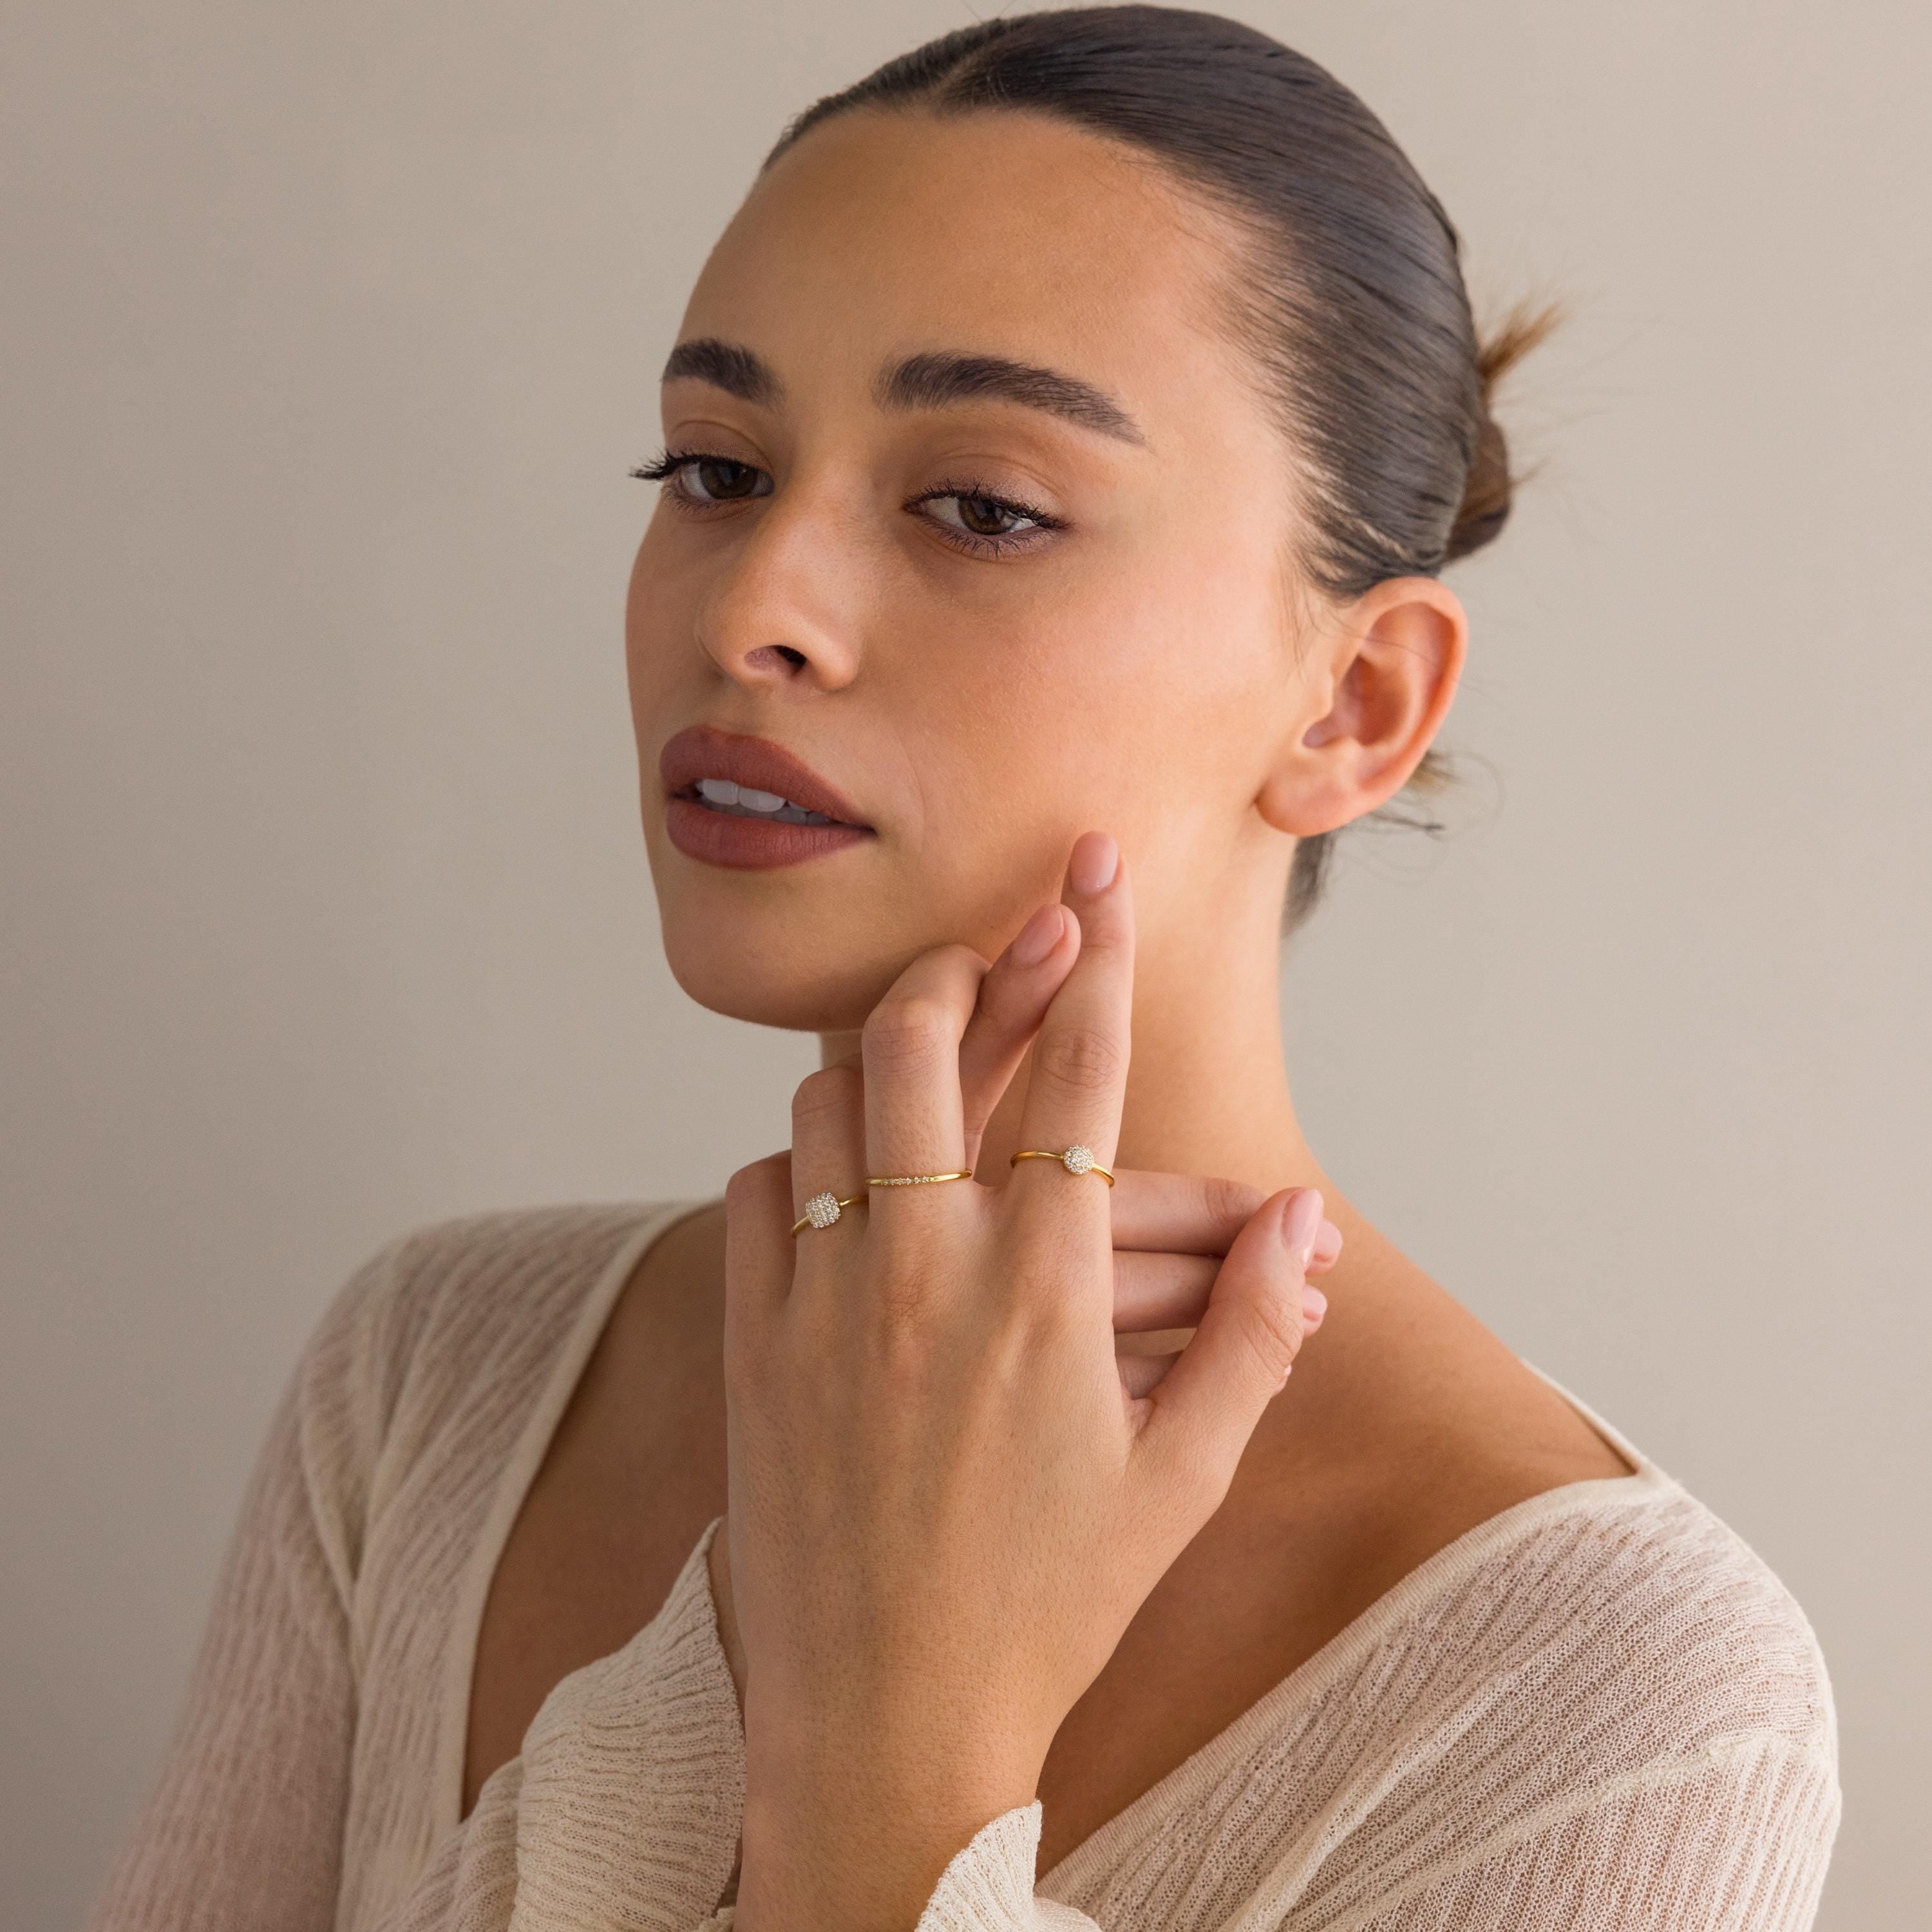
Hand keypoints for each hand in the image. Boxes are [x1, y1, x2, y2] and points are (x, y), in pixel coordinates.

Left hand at [720, 832, 1331, 1931]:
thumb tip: (1305, 1222)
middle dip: (974, 958)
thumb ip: (1250, 1336)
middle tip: (1015, 925)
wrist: (886, 1726)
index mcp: (1040, 1290)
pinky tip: (846, 1170)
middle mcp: (921, 1270)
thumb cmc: (1049, 1610)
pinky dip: (802, 1155)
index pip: (1072, 1072)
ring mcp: (822, 1302)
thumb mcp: (1182, 1482)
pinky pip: (758, 1192)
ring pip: (827, 1100)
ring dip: (884, 1053)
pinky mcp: (754, 1345)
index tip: (1097, 869)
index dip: (1095, 953)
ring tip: (933, 1039)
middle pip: (923, 1042)